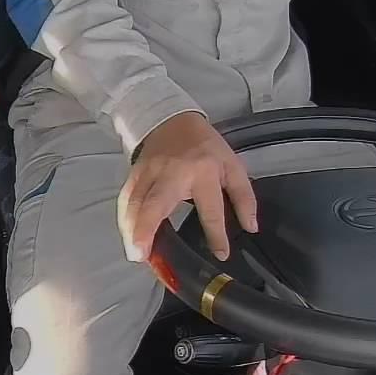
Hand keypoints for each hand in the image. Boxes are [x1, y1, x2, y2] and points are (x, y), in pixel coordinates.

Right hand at [119, 111, 258, 262]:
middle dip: (145, 229)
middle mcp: (172, 174)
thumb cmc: (205, 146)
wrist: (174, 120)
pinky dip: (125, 219)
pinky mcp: (135, 174)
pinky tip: (128, 236)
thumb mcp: (232, 166)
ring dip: (131, 229)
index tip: (220, 254)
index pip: (210, 210)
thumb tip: (250, 227)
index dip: (216, 235)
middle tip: (141, 254)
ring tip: (135, 253)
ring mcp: (149, 173)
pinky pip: (126, 198)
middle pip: (155, 204)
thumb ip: (244, 197)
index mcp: (202, 173)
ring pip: (134, 203)